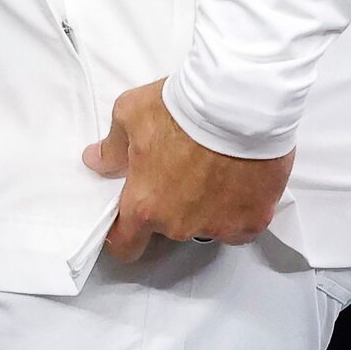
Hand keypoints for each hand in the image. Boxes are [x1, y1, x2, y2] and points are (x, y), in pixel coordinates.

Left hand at [83, 78, 291, 261]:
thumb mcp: (129, 114)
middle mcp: (180, 225)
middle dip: (170, 206)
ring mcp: (220, 226)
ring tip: (214, 171)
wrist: (237, 104)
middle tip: (180, 171)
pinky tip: (239, 179)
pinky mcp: (254, 220)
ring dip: (206, 207)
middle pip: (169, 228)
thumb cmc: (180, 108)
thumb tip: (96, 161)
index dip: (123, 237)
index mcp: (145, 205)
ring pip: (207, 225)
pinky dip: (238, 206)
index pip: (125, 245)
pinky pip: (241, 223)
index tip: (127, 225)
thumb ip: (112, 147)